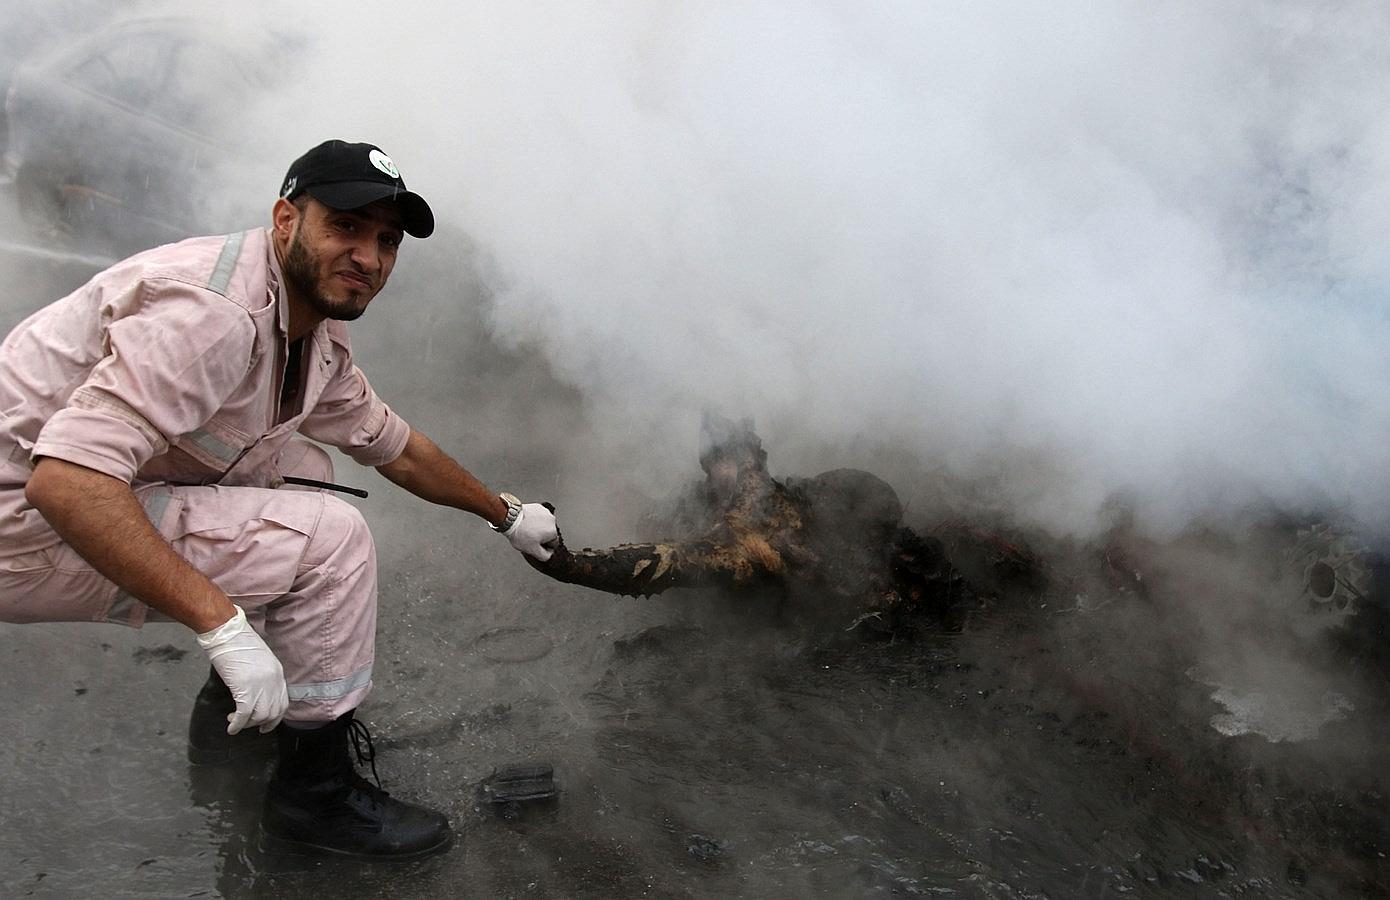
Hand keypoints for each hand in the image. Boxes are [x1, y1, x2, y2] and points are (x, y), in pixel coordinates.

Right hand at [195, 606, 287, 734]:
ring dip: (247, 724)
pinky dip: (237, 724)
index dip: (275, 716)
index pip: (283, 701)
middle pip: (274, 712)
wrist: (226, 632)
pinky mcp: (245, 688)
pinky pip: (244, 715)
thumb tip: (256, 692)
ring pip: (260, 716)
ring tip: (235, 722)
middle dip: (263, 724)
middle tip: (252, 728)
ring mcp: (260, 685)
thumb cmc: (237, 642)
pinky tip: (231, 727)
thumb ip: (262, 676)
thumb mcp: (258, 660)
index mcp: (277, 672)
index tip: (267, 723)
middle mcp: (273, 680)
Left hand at [504, 502, 558, 560]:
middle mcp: (552, 521)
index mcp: (553, 532)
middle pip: (548, 533)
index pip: (553, 544)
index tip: (534, 545)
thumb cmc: (520, 534)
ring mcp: (545, 512)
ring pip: (544, 524)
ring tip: (526, 529)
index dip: (544, 547)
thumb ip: (544, 556)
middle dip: (541, 536)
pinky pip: (538, 516)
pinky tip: (526, 523)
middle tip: (529, 537)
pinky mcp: (538, 507)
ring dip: (538, 528)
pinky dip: (534, 520)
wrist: (510, 519)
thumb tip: (549, 554)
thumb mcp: (532, 550)